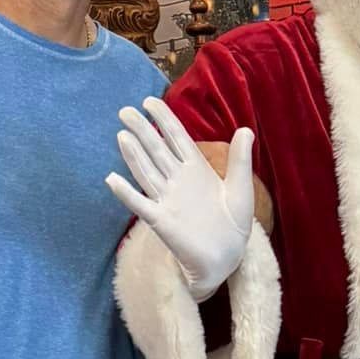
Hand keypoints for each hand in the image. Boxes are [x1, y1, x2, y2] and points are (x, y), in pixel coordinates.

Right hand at [106, 98, 254, 299]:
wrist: (227, 257)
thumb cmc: (233, 224)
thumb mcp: (240, 188)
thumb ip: (240, 160)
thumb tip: (246, 129)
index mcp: (195, 168)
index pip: (176, 137)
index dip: (163, 118)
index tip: (149, 101)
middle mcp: (177, 180)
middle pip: (156, 149)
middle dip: (142, 130)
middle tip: (124, 111)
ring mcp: (167, 199)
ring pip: (147, 172)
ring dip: (134, 156)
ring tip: (122, 136)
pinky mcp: (162, 221)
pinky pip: (141, 205)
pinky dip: (127, 194)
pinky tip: (112, 180)